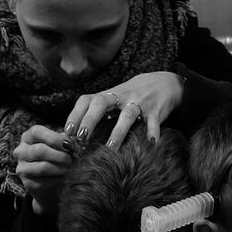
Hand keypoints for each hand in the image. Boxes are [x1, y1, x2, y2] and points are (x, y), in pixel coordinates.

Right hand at [13, 125, 72, 217]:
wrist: (51, 184)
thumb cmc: (56, 160)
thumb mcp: (59, 147)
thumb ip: (63, 141)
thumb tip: (70, 142)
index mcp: (28, 137)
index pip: (36, 132)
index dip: (55, 138)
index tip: (69, 145)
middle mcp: (21, 151)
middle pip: (40, 150)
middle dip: (60, 155)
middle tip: (71, 159)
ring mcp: (22, 168)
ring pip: (43, 167)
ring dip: (60, 168)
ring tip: (69, 168)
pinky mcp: (27, 183)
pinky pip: (44, 181)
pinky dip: (57, 179)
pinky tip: (63, 177)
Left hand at [63, 71, 184, 149]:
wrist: (163, 83)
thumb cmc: (132, 97)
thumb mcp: (114, 100)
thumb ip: (98, 114)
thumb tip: (75, 136)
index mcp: (108, 95)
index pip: (87, 101)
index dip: (75, 115)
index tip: (68, 131)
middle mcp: (121, 97)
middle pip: (101, 103)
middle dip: (90, 120)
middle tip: (82, 137)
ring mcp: (139, 103)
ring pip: (126, 115)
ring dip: (118, 131)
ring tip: (110, 148)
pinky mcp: (155, 110)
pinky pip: (153, 122)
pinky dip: (152, 132)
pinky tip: (150, 144)